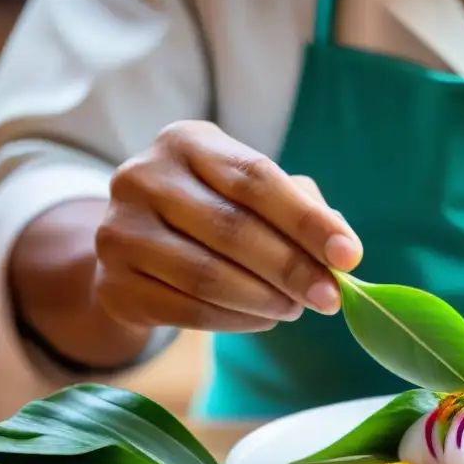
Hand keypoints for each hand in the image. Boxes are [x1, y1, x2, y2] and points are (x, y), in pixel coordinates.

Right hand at [94, 120, 361, 332]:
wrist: (140, 247)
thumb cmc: (218, 210)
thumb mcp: (257, 194)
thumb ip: (302, 209)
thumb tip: (341, 249)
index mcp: (187, 142)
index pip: (257, 179)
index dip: (308, 221)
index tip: (349, 256)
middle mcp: (142, 177)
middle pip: (233, 230)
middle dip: (293, 270)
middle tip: (331, 298)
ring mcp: (118, 232)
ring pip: (207, 276)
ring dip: (266, 300)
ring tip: (296, 309)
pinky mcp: (113, 285)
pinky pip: (187, 311)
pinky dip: (236, 321)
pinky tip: (263, 319)